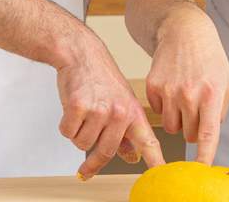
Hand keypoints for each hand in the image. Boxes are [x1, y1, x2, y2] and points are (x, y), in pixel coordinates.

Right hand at [55, 33, 164, 178]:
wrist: (81, 54)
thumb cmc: (101, 77)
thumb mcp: (122, 101)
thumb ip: (126, 131)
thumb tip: (131, 157)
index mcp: (133, 112)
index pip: (148, 142)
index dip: (155, 161)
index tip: (162, 175)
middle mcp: (119, 112)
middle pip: (105, 152)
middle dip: (93, 160)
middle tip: (86, 168)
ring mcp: (99, 109)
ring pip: (83, 144)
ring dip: (78, 135)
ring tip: (83, 113)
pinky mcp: (78, 106)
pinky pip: (68, 133)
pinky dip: (66, 126)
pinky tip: (72, 108)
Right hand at [145, 12, 228, 164]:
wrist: (183, 30)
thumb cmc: (208, 56)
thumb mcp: (226, 81)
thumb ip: (220, 111)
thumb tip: (209, 135)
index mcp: (211, 93)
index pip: (208, 135)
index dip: (205, 157)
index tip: (203, 172)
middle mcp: (189, 94)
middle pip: (188, 134)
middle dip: (193, 128)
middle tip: (197, 109)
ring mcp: (169, 91)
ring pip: (171, 127)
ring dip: (178, 120)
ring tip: (184, 98)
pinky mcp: (153, 86)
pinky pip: (157, 112)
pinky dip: (164, 106)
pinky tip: (172, 87)